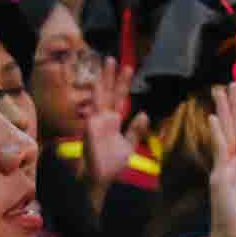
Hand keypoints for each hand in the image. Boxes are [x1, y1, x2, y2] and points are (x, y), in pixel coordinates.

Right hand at [81, 57, 147, 201]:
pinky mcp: (91, 126)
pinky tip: (100, 85)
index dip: (122, 84)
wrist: (102, 178)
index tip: (128, 68)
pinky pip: (95, 110)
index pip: (119, 98)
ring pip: (101, 95)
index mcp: (113, 121)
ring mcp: (96, 121)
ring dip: (104, 79)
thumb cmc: (113, 164)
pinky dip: (97, 98)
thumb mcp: (130, 144)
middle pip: (109, 92)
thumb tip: (144, 114)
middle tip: (114, 58)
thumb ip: (136, 129)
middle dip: (111, 76)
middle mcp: (104, 118)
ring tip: (108, 62)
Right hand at [206, 82, 235, 236]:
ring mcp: (223, 170)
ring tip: (222, 90)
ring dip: (225, 113)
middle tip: (230, 83)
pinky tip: (215, 118)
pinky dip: (218, 134)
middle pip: (231, 130)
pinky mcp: (221, 178)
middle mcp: (228, 165)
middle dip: (231, 107)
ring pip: (225, 135)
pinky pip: (220, 152)